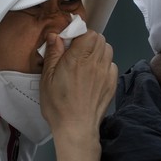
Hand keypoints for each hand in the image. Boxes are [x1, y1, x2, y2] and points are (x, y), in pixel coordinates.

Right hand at [39, 31, 116, 145]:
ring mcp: (106, 73)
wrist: (77, 128)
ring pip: (108, 50)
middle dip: (89, 41)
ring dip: (98, 51)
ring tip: (86, 62)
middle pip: (100, 39)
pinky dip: (105, 64)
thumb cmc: (58, 104)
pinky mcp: (112, 83)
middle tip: (77, 52)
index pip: (89, 33)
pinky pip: (112, 64)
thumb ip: (53, 54)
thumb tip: (55, 35)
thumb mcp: (47, 78)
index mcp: (78, 58)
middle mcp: (95, 62)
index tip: (70, 42)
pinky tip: (94, 74)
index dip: (80, 34)